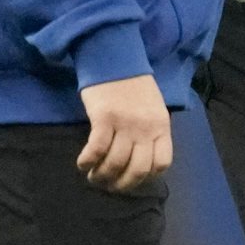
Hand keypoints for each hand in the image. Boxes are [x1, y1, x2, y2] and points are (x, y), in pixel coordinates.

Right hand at [77, 74, 171, 191]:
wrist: (116, 60)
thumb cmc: (134, 86)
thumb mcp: (153, 109)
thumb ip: (152, 132)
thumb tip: (141, 159)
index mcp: (162, 126)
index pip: (162, 163)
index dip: (145, 177)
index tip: (130, 178)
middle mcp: (147, 128)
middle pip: (138, 169)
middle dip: (121, 184)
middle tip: (108, 185)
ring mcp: (126, 123)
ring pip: (115, 163)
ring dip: (101, 176)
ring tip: (93, 176)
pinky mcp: (105, 118)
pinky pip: (97, 149)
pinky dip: (88, 161)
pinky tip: (83, 163)